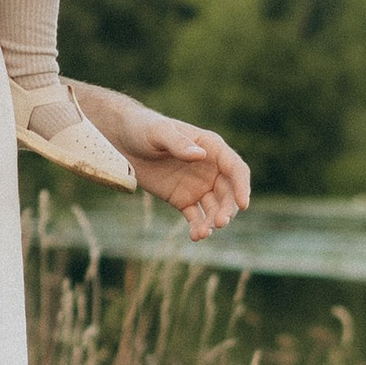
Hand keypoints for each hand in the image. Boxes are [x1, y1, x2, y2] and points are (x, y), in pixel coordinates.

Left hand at [68, 87, 250, 239]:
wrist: (121, 140)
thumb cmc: (143, 128)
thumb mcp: (159, 132)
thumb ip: (178, 143)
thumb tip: (200, 155)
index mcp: (211, 148)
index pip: (235, 169)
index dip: (242, 186)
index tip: (243, 204)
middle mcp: (210, 169)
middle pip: (228, 193)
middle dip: (227, 209)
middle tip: (219, 222)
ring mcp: (198, 186)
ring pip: (214, 208)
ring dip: (213, 221)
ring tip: (203, 233)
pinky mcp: (183, 200)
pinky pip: (196, 216)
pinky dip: (198, 227)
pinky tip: (195, 236)